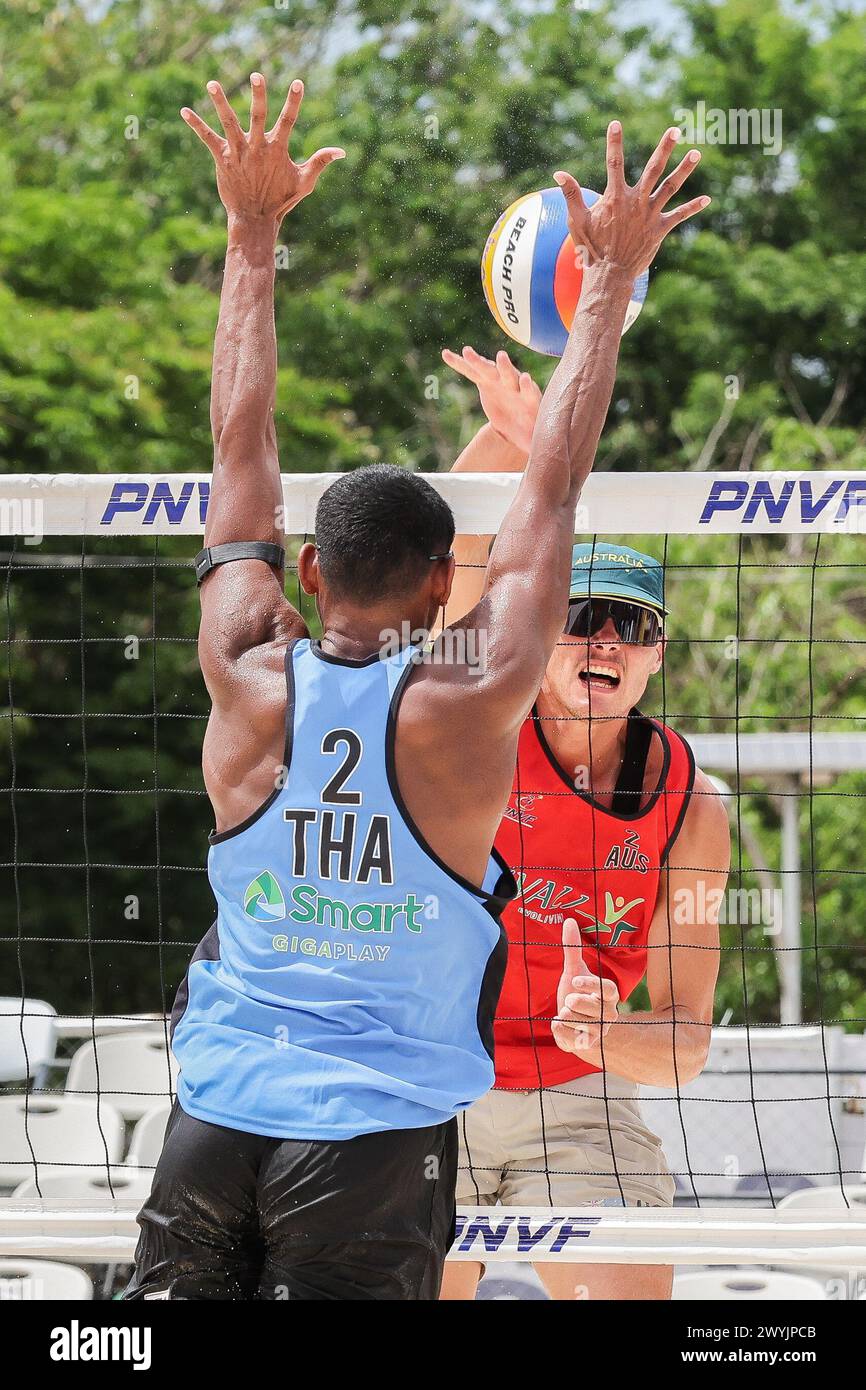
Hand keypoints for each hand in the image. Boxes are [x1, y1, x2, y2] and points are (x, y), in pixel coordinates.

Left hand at [181, 73, 344, 222]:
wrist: (254, 219)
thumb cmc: (281, 200)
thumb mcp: (304, 182)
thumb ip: (320, 162)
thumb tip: (342, 151)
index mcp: (277, 150)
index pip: (288, 121)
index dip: (294, 102)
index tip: (298, 82)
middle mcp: (257, 147)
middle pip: (258, 116)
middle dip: (258, 95)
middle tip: (257, 74)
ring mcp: (238, 152)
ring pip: (229, 122)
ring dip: (220, 102)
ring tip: (211, 83)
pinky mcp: (222, 159)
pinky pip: (207, 139)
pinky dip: (196, 125)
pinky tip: (184, 111)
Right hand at [441, 346, 541, 454]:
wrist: (521, 425)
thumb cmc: (531, 434)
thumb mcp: (537, 442)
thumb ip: (540, 447)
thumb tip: (549, 467)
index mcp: (530, 401)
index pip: (530, 392)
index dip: (528, 387)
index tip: (526, 380)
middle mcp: (516, 387)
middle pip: (510, 376)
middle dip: (505, 367)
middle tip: (501, 357)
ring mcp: (500, 382)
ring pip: (489, 370)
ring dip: (478, 361)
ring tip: (466, 352)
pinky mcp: (486, 382)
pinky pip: (472, 372)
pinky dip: (460, 364)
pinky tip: (446, 354)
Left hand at [551, 918, 619, 1055]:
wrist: (573, 1020)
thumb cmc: (576, 991)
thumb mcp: (574, 970)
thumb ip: (573, 949)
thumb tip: (569, 921)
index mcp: (608, 994)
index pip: (608, 989)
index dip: (591, 985)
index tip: (573, 980)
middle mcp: (608, 1014)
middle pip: (596, 1009)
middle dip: (578, 1003)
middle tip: (568, 999)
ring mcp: (598, 1031)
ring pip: (585, 1025)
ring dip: (569, 1017)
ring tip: (563, 1011)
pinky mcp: (585, 1044)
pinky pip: (574, 1041)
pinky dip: (562, 1032)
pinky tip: (557, 1023)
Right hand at [553, 122, 708, 278]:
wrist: (609, 274)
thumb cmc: (591, 248)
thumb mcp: (577, 220)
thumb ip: (571, 194)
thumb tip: (558, 173)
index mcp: (616, 197)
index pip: (614, 163)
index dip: (614, 143)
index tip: (615, 123)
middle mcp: (636, 201)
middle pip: (653, 168)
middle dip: (665, 148)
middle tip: (676, 129)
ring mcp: (650, 215)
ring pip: (670, 187)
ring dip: (684, 170)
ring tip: (696, 153)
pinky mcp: (659, 229)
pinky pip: (679, 216)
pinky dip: (693, 207)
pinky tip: (707, 199)